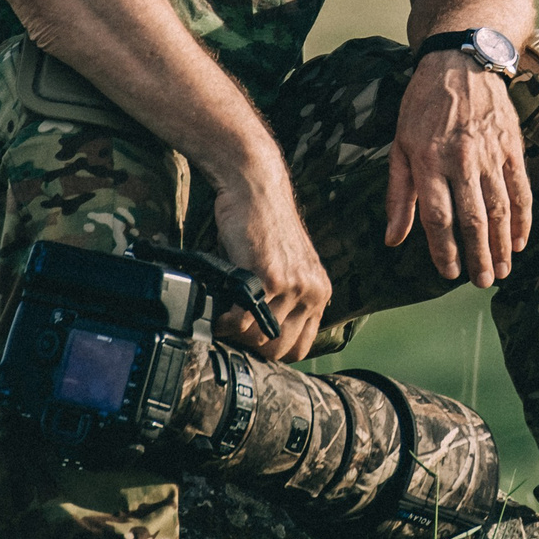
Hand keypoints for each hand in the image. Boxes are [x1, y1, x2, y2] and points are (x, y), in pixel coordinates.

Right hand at [210, 174, 328, 361]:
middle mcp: (312, 292)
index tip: (250, 342)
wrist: (256, 188)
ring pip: (260, 338)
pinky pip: (242, 320)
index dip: (272, 349)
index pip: (301, 347)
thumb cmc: (263, 225)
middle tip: (232, 332)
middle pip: (280, 349)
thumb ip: (284, 297)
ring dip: (235, 334)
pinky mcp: (269, 278)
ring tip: (222, 319)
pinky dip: (224, 321)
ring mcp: (293, 287)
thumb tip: (259, 330)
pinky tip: (217, 311)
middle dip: (251, 346)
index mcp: (320, 292)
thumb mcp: (287, 265)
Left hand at [385, 51, 531, 287]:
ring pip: (499, 208)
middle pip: (472, 219)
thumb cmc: (423, 106)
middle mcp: (460, 160)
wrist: (462, 62)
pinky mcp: (512, 147)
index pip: (438, 217)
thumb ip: (397, 194)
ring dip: (502, 244)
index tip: (449, 273)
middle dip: (478, 255)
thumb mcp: (399, 145)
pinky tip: (520, 240)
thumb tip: (392, 239)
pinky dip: (522, 218)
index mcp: (427, 161)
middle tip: (483, 282)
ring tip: (502, 270)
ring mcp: (489, 154)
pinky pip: (521, 189)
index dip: (445, 249)